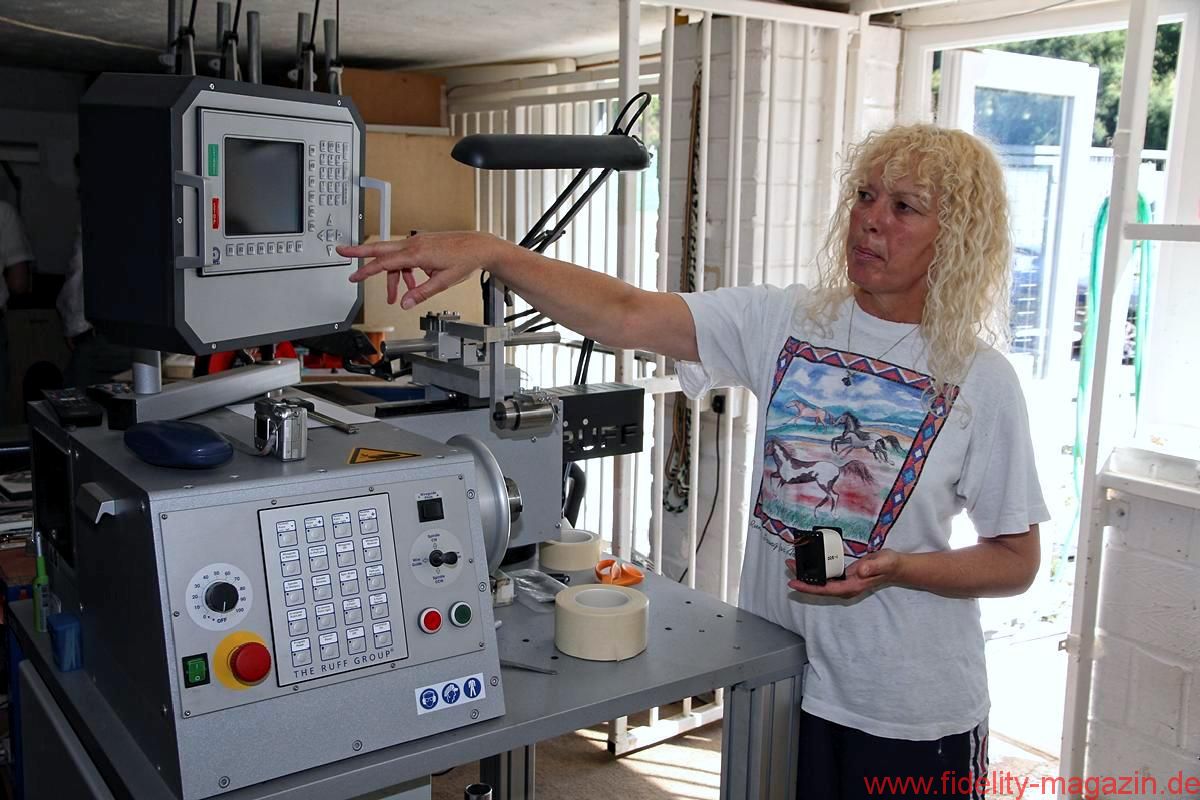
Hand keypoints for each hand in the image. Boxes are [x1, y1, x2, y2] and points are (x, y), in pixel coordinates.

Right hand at [337, 232, 508, 307]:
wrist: (479, 246)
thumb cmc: (464, 261)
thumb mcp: (443, 282)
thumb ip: (421, 293)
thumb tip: (405, 303)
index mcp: (417, 254)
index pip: (385, 263)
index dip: (367, 271)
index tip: (354, 276)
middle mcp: (414, 244)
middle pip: (380, 249)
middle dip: (360, 252)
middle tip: (341, 252)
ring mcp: (418, 241)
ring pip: (396, 259)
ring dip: (394, 278)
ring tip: (399, 296)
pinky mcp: (422, 243)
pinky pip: (406, 257)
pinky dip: (406, 271)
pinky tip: (415, 282)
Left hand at [786, 550, 904, 598]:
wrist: (895, 567)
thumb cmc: (889, 564)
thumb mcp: (883, 562)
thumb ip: (872, 566)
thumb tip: (860, 571)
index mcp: (853, 586)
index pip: (827, 589)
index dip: (809, 587)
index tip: (794, 583)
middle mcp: (846, 588)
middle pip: (820, 588)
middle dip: (803, 580)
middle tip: (789, 566)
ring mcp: (845, 584)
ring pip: (822, 583)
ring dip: (807, 576)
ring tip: (793, 564)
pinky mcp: (845, 578)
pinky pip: (826, 578)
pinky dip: (816, 573)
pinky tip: (808, 566)